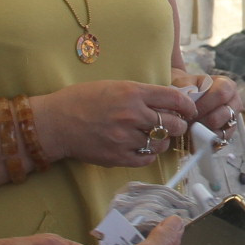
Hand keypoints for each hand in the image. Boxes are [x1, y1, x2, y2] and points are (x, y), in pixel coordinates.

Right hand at [46, 79, 197, 165]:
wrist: (55, 122)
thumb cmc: (81, 100)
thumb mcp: (114, 86)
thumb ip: (141, 93)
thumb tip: (167, 100)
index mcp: (132, 93)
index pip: (173, 98)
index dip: (187, 105)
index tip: (189, 109)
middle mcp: (132, 115)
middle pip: (173, 124)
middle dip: (178, 124)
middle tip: (174, 124)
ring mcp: (125, 138)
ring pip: (161, 143)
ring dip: (163, 140)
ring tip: (155, 136)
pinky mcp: (118, 157)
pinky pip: (147, 159)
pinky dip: (149, 154)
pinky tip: (142, 147)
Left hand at [174, 71, 241, 137]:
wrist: (186, 102)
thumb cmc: (187, 90)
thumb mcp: (183, 82)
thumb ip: (184, 85)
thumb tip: (187, 95)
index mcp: (226, 86)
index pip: (222, 93)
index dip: (205, 103)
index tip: (190, 110)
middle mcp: (234, 103)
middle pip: (224, 114)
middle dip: (203, 119)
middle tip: (188, 121)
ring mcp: (232, 120)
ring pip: (222, 130)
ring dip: (203, 131)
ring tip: (190, 128)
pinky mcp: (227, 136)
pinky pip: (218, 142)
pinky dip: (205, 141)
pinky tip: (194, 136)